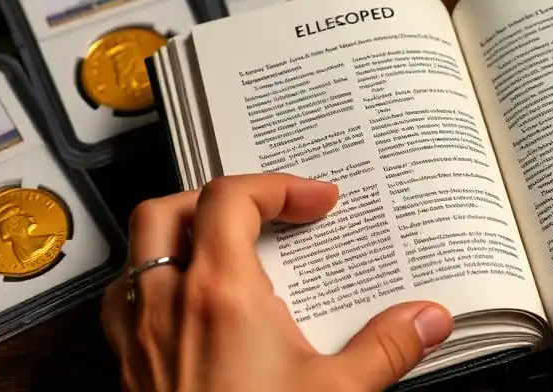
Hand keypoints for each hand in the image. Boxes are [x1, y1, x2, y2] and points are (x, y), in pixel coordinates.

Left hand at [101, 174, 452, 391]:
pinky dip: (153, 280)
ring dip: (179, 231)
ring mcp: (139, 333)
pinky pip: (124, 298)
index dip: (280, 187)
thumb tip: (428, 318)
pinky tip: (185, 301)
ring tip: (223, 243)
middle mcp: (168, 302)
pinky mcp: (128, 365)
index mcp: (221, 293)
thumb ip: (387, 347)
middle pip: (172, 208)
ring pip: (138, 249)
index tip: (318, 202)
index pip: (233, 199)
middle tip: (267, 213)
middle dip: (222, 197)